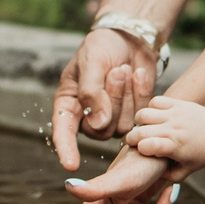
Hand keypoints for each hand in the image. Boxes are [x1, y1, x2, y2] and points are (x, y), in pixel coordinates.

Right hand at [51, 25, 160, 169]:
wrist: (130, 38)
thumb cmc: (103, 47)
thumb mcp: (91, 63)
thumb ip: (92, 93)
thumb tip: (99, 124)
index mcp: (68, 104)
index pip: (64, 133)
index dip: (66, 150)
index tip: (70, 164)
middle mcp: (88, 117)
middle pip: (101, 130)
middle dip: (113, 99)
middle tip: (117, 70)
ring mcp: (112, 118)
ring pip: (123, 126)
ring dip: (127, 95)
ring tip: (125, 69)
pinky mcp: (133, 115)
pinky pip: (140, 116)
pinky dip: (140, 93)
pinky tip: (138, 74)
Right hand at [125, 95, 204, 175]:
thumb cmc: (204, 151)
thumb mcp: (188, 170)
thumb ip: (169, 175)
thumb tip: (152, 173)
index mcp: (175, 147)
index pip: (149, 145)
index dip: (140, 149)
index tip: (143, 151)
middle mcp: (173, 130)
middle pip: (140, 131)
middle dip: (132, 138)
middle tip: (136, 142)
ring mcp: (174, 115)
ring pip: (144, 114)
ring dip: (139, 122)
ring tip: (145, 128)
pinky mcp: (176, 104)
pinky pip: (155, 101)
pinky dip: (151, 108)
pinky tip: (156, 117)